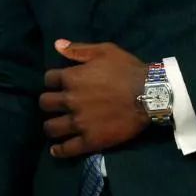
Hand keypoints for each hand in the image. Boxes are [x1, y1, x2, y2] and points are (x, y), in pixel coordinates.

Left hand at [40, 39, 148, 157]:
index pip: (48, 79)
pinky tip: (56, 149)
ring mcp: (79, 122)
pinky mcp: (90, 140)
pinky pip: (67, 149)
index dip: (52, 81)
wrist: (150, 95)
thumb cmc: (128, 70)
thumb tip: (57, 45)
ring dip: (50, 125)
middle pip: (45, 103)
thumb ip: (78, 49)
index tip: (58, 84)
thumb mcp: (104, 51)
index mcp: (71, 78)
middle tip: (56, 105)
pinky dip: (58, 150)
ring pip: (50, 127)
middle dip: (48, 102)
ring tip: (55, 125)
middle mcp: (70, 100)